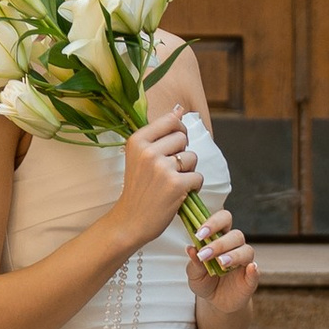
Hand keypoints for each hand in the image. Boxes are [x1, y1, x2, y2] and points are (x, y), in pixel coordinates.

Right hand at [110, 113, 204, 252]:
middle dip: (182, 154)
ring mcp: (162, 167)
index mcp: (137, 140)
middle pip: (183, 138)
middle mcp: (148, 151)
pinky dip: (193, 187)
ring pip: (192, 157)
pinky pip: (198, 177)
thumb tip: (180, 108)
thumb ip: (159, 133)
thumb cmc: (138, 188)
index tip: (171, 147)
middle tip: (169, 170)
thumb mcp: (139, 156)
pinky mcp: (175, 184)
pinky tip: (179, 194)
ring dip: (188, 171)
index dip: (177, 132)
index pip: (171, 120)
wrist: (130, 220)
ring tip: (172, 183)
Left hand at [186, 204, 260, 328]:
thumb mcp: (194, 274)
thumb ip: (194, 263)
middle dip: (220, 243)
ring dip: (234, 255)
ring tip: (221, 263)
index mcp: (220, 238)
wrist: (215, 301)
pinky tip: (250, 269)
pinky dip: (254, 270)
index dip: (213, 223)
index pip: (223, 220)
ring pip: (247, 250)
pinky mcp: (251, 278)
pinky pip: (256, 271)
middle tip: (205, 254)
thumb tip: (190, 249)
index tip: (199, 234)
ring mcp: (245, 262)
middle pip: (236, 235)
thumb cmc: (204, 281)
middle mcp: (235, 246)